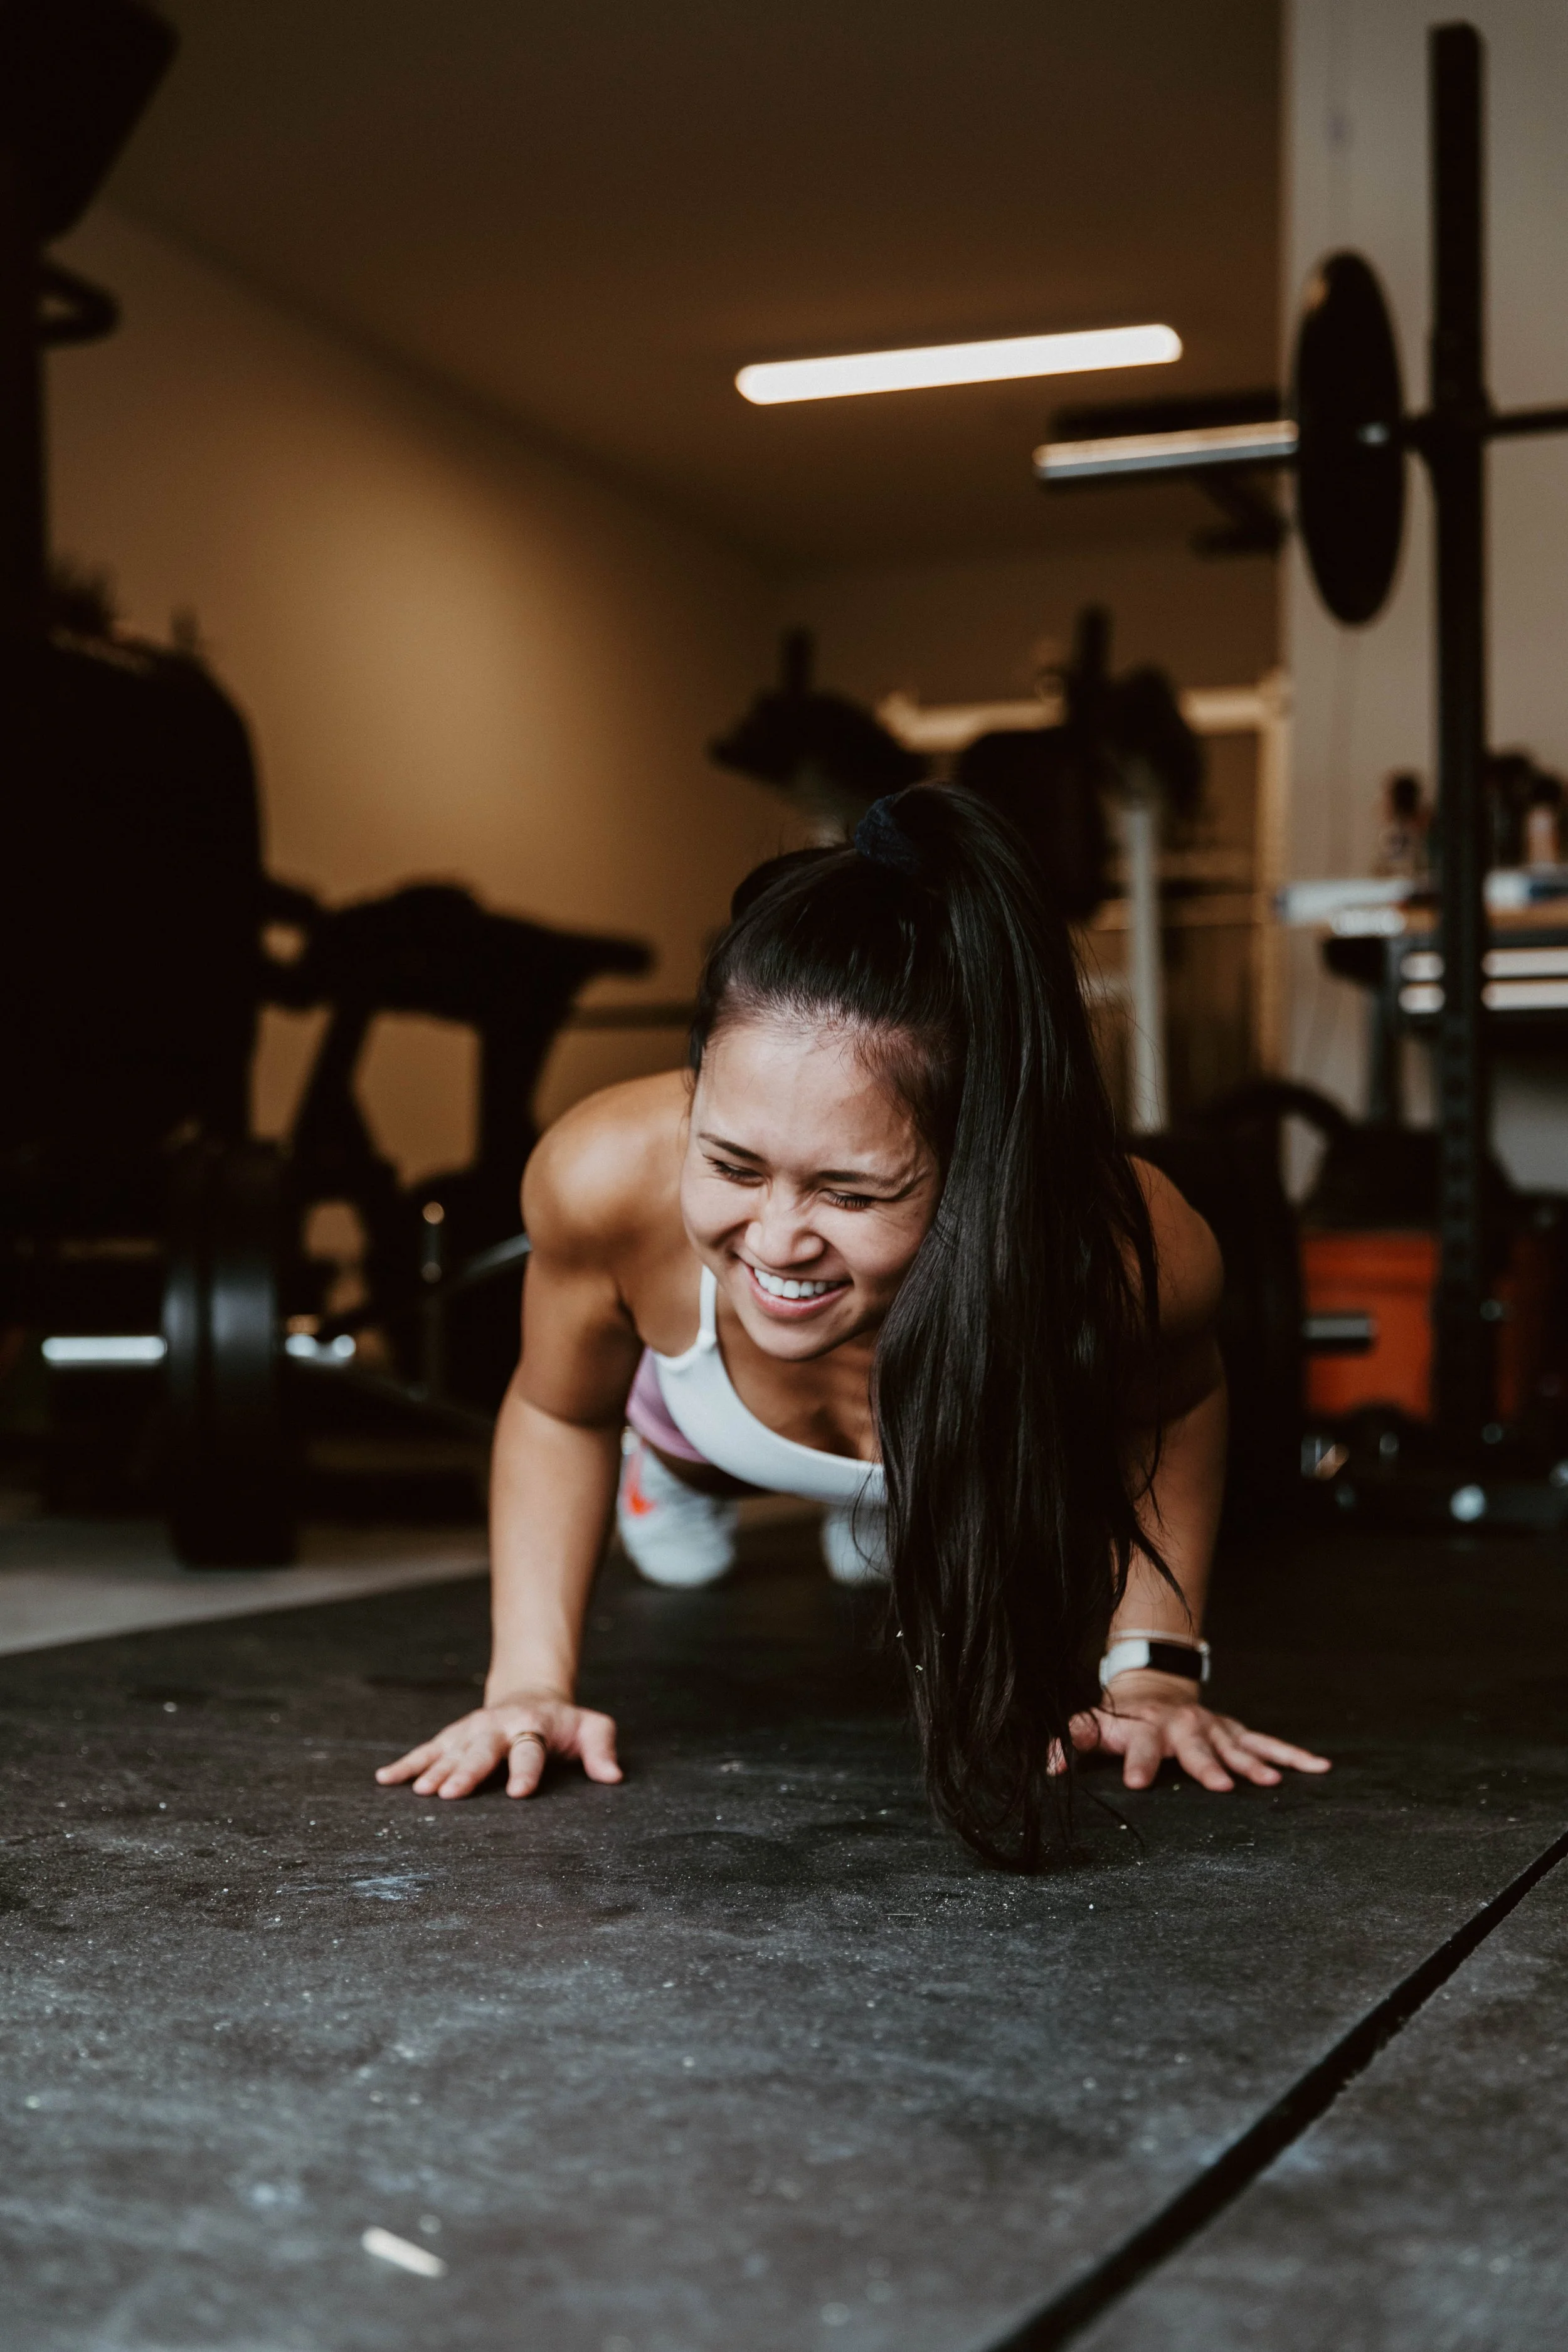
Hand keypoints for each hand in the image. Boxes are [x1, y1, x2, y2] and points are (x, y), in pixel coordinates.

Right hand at [375, 1690, 622, 1800]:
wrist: (531, 1695)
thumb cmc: (564, 1722)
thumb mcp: (591, 1727)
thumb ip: (603, 1749)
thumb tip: (614, 1776)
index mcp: (533, 1727)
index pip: (530, 1751)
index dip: (525, 1772)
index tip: (519, 1793)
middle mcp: (498, 1727)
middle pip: (482, 1752)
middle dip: (466, 1772)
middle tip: (449, 1794)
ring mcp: (471, 1731)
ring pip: (450, 1752)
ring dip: (433, 1771)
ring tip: (419, 1791)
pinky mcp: (453, 1736)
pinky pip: (426, 1750)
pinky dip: (406, 1764)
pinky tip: (385, 1779)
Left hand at [1049, 1668, 1330, 1792]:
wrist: (1155, 1687)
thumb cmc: (1122, 1718)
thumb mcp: (1095, 1725)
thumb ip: (1071, 1741)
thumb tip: (1048, 1767)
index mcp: (1144, 1728)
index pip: (1137, 1746)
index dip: (1137, 1763)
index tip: (1138, 1784)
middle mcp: (1182, 1727)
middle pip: (1193, 1748)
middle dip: (1206, 1765)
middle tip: (1219, 1785)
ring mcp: (1214, 1729)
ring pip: (1236, 1746)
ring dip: (1254, 1763)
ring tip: (1272, 1781)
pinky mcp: (1236, 1732)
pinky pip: (1269, 1743)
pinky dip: (1294, 1755)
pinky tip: (1320, 1768)